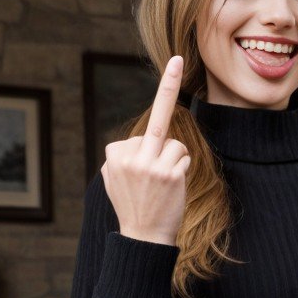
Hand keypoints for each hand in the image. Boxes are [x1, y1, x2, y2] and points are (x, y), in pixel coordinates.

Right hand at [101, 55, 189, 246]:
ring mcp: (150, 164)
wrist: (142, 238)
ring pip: (175, 143)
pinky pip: (183, 157)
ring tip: (163, 186)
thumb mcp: (114, 179)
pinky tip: (172, 188)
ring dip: (175, 161)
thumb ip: (122, 156)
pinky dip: (182, 169)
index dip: (147, 151)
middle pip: (157, 117)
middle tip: (174, 58)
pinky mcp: (169, 173)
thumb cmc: (132, 207)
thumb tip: (135, 141)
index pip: (140, 136)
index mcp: (113, 153)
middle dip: (167, 83)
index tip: (148, 131)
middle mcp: (130, 155)